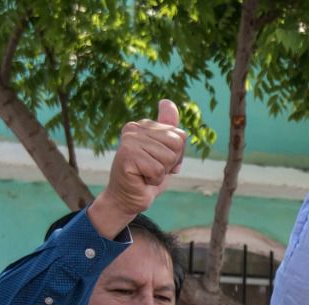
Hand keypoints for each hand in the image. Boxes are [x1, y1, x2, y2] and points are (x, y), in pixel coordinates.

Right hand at [87, 99, 186, 236]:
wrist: (127, 198)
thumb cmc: (147, 176)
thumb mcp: (164, 152)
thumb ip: (168, 129)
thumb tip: (167, 101)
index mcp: (144, 125)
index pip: (180, 136)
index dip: (176, 155)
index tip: (160, 161)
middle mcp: (134, 128)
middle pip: (176, 145)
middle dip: (170, 163)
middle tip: (152, 169)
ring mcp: (129, 141)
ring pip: (168, 158)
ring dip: (161, 173)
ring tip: (146, 174)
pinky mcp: (127, 157)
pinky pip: (158, 171)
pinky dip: (154, 180)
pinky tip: (141, 179)